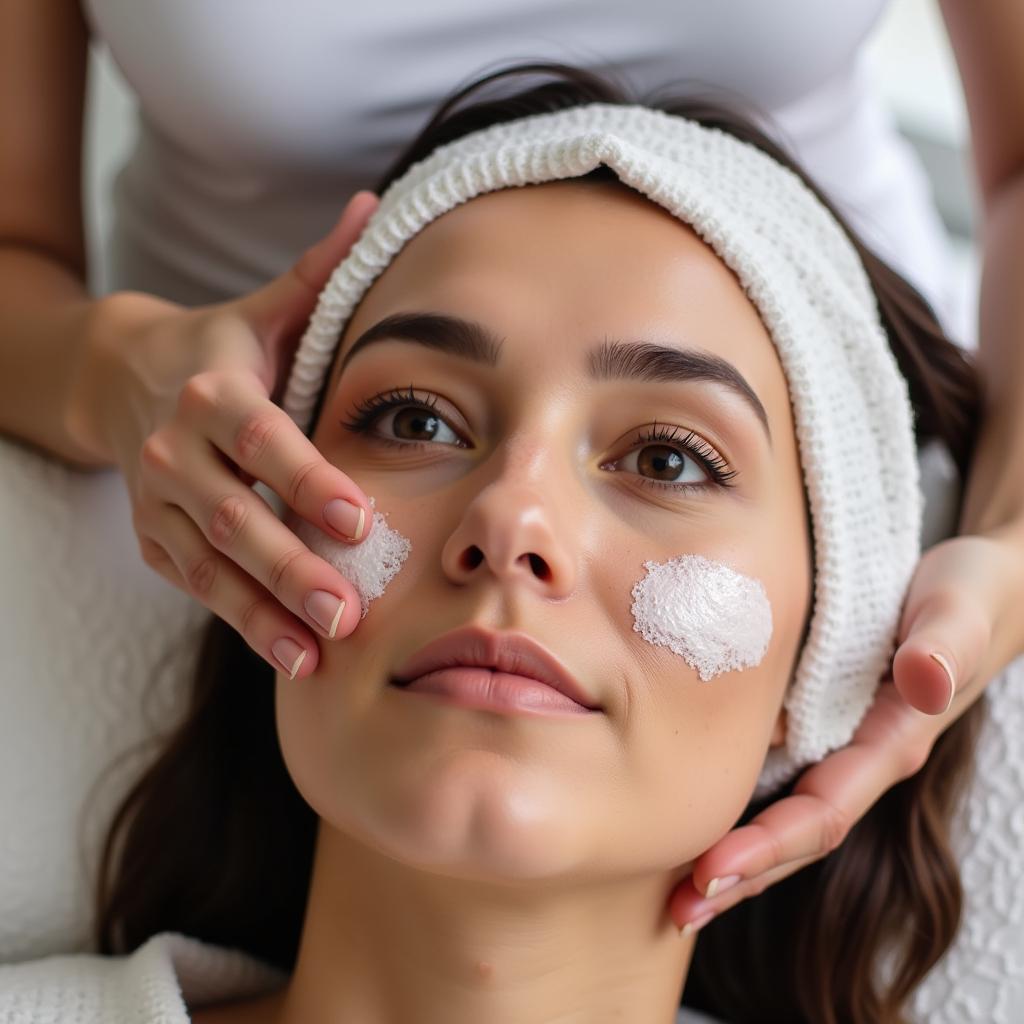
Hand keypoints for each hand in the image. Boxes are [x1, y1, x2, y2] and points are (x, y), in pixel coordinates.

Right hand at [68, 191, 380, 678]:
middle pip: (238, 515)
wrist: (127, 379)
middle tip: (350, 610)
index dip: (308, 478)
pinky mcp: (156, 540)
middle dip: (294, 566)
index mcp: (215, 389)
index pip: (264, 439)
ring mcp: (160, 502)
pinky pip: (200, 588)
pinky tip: (293, 658)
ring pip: (215, 564)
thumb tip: (378, 205)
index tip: (361, 519)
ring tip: (321, 651)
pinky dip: (244, 624)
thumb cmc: (226, 346)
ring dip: (268, 611)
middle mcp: (177, 450)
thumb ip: (320, 271)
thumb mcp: (269, 308)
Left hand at [668, 531, 1023, 935]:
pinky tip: (691, 808)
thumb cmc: (972, 592)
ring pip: (783, 813)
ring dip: (735, 854)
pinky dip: (738, 802)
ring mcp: (841, 744)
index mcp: (890, 743)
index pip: (822, 812)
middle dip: (740, 874)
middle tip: (678, 909)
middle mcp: (862, 757)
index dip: (767, 846)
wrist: (981, 584)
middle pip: (797, 834)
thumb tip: (922, 679)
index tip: (709, 870)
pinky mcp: (821, 720)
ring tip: (674, 891)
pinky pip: (778, 774)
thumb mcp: (961, 607)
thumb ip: (945, 643)